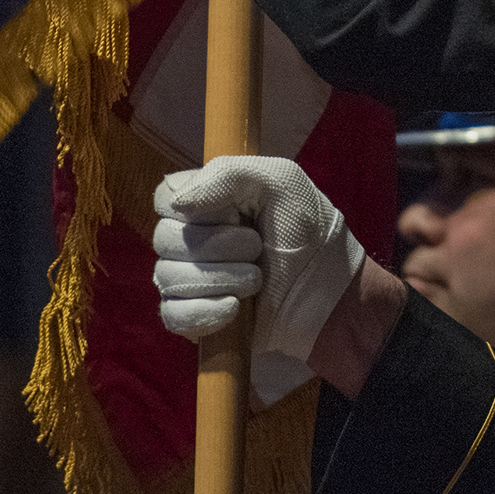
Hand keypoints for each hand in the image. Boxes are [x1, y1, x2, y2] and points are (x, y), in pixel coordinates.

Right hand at [154, 156, 366, 404]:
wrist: (330, 294)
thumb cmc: (309, 233)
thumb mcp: (281, 182)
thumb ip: (229, 174)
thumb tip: (178, 204)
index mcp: (205, 200)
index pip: (164, 198)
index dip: (194, 207)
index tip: (233, 213)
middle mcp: (189, 238)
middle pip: (164, 239)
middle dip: (218, 246)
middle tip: (257, 248)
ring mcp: (188, 280)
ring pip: (169, 278)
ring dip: (222, 278)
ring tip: (257, 279)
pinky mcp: (194, 318)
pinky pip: (173, 316)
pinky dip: (206, 312)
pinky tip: (235, 308)